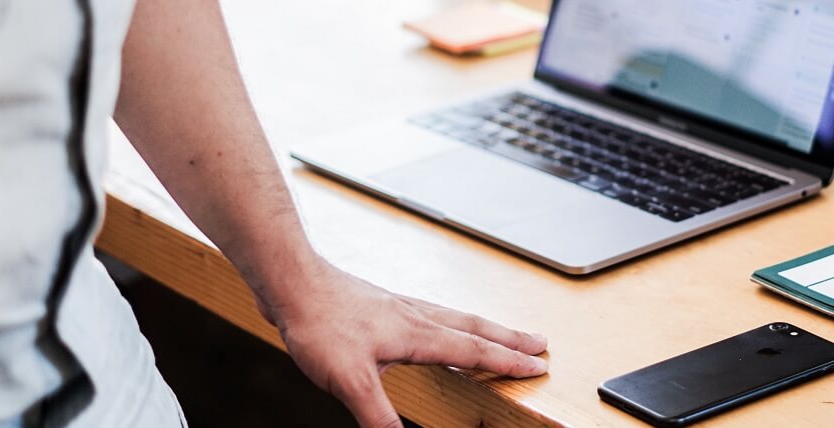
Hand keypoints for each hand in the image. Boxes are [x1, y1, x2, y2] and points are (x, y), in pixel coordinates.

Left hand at [258, 260, 548, 427]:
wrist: (293, 284)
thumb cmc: (319, 323)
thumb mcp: (350, 380)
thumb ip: (378, 415)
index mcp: (417, 334)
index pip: (474, 350)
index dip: (508, 361)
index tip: (538, 366)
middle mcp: (416, 317)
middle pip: (476, 327)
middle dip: (510, 338)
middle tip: (541, 342)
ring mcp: (401, 307)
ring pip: (456, 317)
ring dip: (486, 326)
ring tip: (504, 332)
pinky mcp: (384, 305)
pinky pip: (434, 312)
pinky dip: (452, 320)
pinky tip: (440, 324)